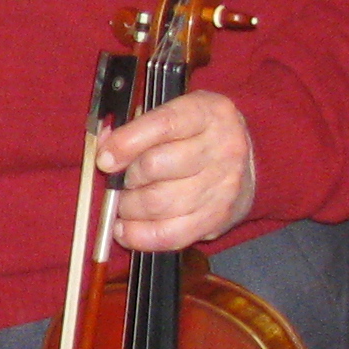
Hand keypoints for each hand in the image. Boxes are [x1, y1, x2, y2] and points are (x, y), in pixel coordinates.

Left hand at [98, 90, 255, 254]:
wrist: (244, 163)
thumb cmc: (197, 136)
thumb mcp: (174, 114)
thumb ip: (137, 127)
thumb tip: (106, 152)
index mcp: (208, 112)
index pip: (162, 125)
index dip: (126, 143)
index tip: (105, 159)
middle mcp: (222, 147)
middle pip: (156, 166)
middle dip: (126, 178)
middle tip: (121, 182)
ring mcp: (223, 186)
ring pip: (159, 203)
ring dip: (129, 207)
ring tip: (125, 203)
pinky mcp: (217, 219)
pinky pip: (170, 235)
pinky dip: (139, 236)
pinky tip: (125, 229)